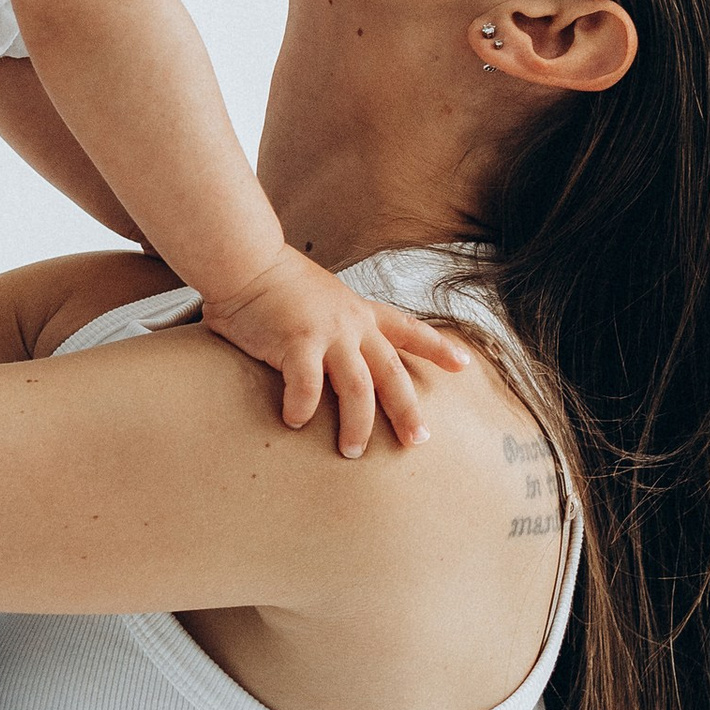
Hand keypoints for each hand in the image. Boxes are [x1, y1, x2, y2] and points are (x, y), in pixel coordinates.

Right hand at [200, 250, 468, 458]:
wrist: (247, 259)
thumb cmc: (271, 281)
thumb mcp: (318, 298)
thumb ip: (328, 325)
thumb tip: (322, 354)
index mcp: (359, 312)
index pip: (407, 329)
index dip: (436, 347)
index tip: (463, 365)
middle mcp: (352, 324)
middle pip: (392, 373)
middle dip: (408, 410)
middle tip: (417, 441)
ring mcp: (328, 333)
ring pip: (358, 389)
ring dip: (357, 424)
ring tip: (352, 451)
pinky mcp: (298, 343)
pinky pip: (307, 388)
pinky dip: (303, 409)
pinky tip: (294, 422)